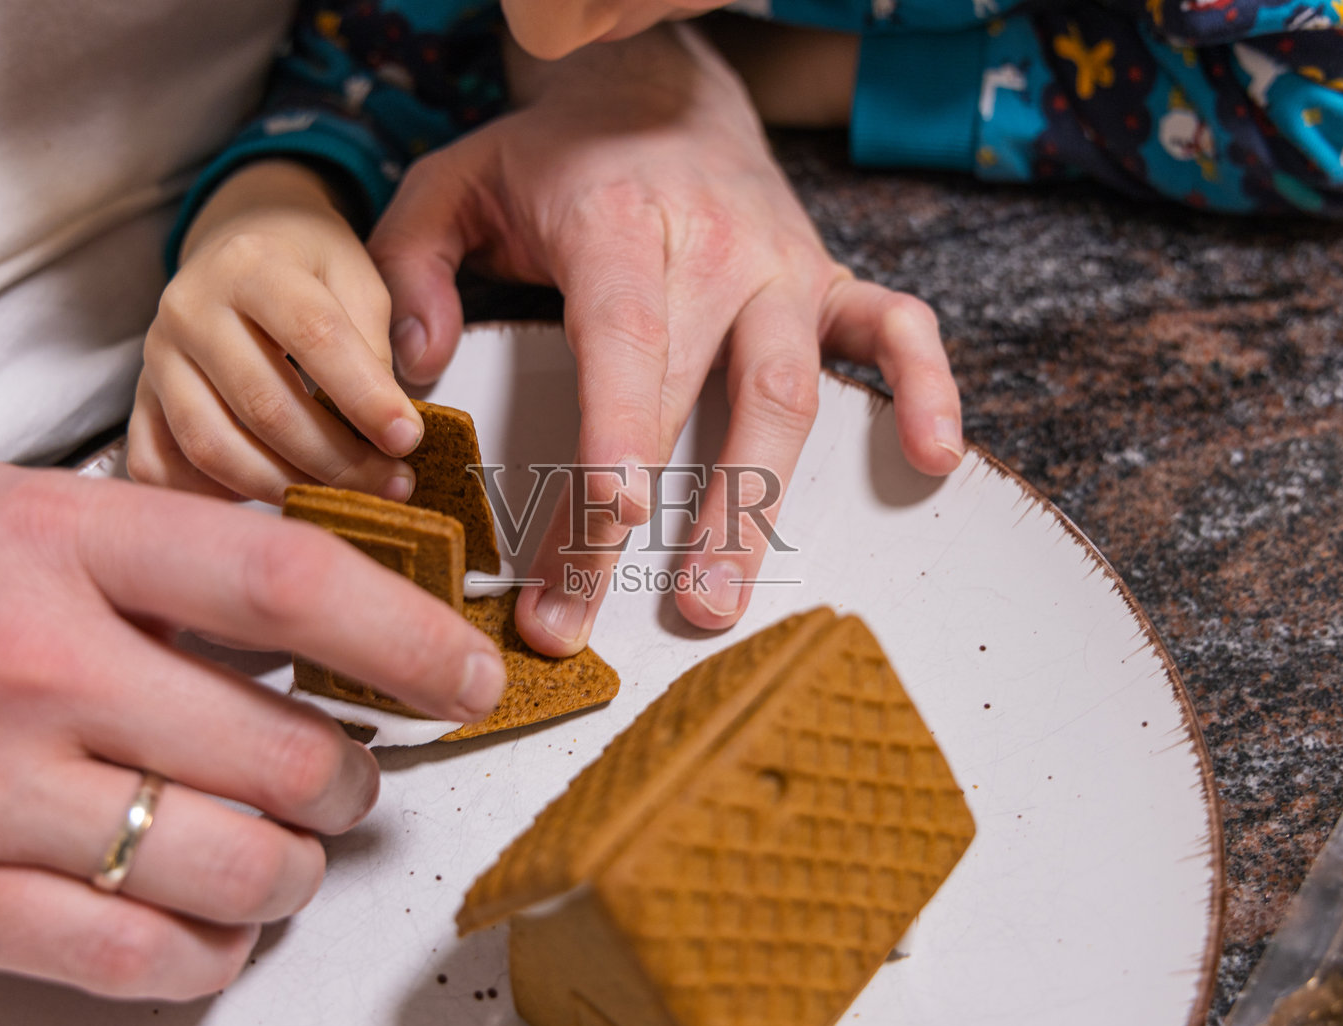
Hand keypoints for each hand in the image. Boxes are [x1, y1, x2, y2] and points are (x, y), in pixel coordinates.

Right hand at [0, 462, 503, 998]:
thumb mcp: (16, 511)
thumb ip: (162, 551)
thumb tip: (317, 602)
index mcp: (57, 547)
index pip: (284, 582)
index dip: (405, 635)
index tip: (465, 673)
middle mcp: (31, 672)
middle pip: (281, 752)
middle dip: (357, 776)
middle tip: (354, 768)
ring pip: (234, 869)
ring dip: (301, 864)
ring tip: (291, 838)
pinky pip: (143, 959)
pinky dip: (217, 944)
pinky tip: (215, 905)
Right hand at [127, 160, 422, 504]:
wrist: (239, 244)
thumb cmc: (310, 269)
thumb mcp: (357, 279)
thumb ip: (374, 346)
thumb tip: (388, 434)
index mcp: (252, 264)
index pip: (315, 336)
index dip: (365, 397)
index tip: (408, 440)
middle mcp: (189, 309)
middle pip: (263, 405)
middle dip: (336, 460)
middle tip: (393, 485)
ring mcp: (156, 359)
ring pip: (212, 447)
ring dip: (285, 487)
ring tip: (344, 499)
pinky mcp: (140, 400)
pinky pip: (161, 469)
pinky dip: (216, 497)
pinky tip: (272, 494)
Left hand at [368, 25, 962, 654]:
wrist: (659, 89)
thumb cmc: (556, 157)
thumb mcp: (456, 181)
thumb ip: (412, 264)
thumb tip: (416, 369)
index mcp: (618, 225)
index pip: (623, 343)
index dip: (617, 436)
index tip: (602, 524)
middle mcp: (714, 248)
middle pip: (695, 398)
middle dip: (647, 522)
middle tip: (593, 620)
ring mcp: (783, 268)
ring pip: (787, 393)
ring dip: (756, 504)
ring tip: (714, 603)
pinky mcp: (830, 280)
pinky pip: (897, 329)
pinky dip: (927, 388)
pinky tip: (930, 458)